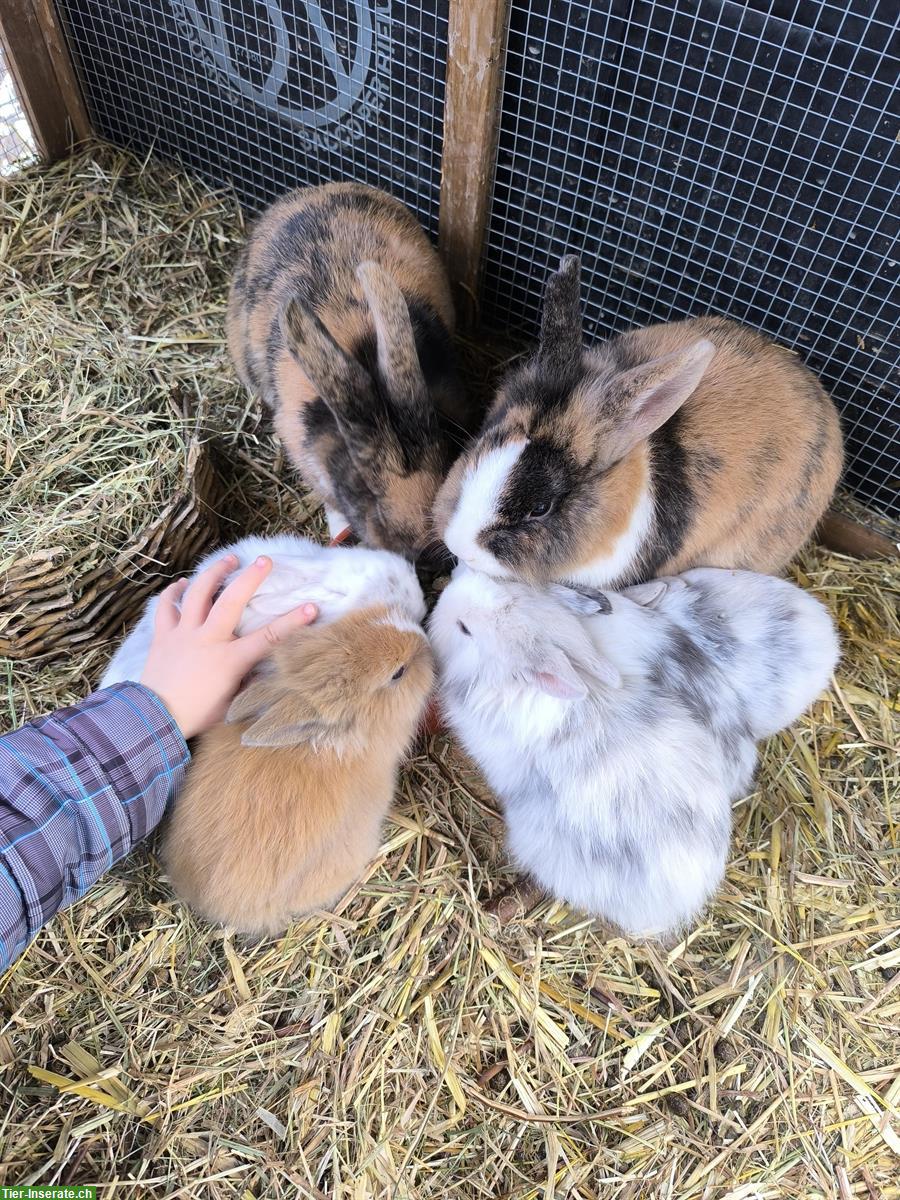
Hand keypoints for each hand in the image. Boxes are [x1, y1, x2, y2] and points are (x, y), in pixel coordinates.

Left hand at [139, 554, 316, 738]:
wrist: (154, 720)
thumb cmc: (198, 715)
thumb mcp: (231, 703)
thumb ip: (247, 682)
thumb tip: (262, 668)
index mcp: (230, 660)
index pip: (269, 637)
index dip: (293, 621)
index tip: (311, 607)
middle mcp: (208, 640)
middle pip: (232, 600)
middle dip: (251, 577)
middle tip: (264, 560)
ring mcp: (183, 634)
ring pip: (198, 593)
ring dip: (214, 572)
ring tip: (228, 559)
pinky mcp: (163, 635)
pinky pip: (166, 606)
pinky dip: (173, 592)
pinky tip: (182, 583)